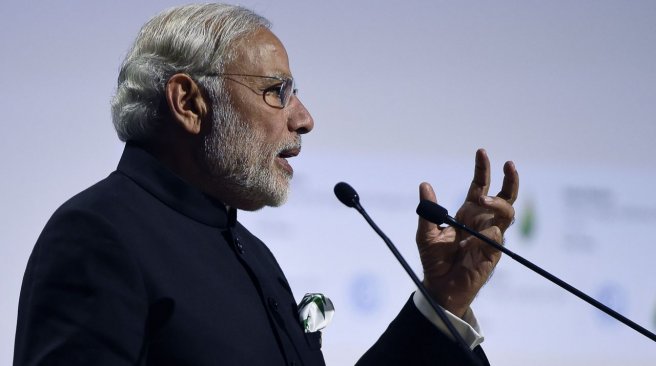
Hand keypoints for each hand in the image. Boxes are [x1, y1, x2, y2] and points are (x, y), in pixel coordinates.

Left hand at [416, 149, 518, 317]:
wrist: (440, 286)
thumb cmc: (434, 260)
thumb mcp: (426, 233)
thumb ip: (427, 211)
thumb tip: (425, 185)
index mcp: (468, 213)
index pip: (480, 186)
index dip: (483, 170)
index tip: (482, 152)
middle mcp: (483, 221)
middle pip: (504, 196)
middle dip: (510, 179)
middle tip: (508, 164)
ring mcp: (491, 235)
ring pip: (507, 212)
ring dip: (497, 202)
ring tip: (483, 199)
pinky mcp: (494, 251)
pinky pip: (497, 235)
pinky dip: (488, 230)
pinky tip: (476, 235)